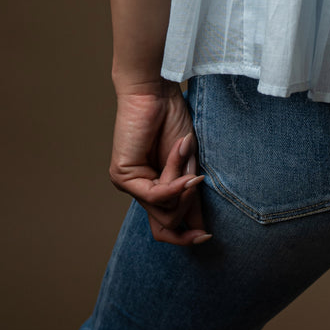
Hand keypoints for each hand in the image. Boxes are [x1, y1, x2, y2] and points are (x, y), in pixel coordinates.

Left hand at [109, 81, 210, 245]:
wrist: (157, 92)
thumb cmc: (173, 120)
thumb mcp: (190, 166)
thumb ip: (191, 195)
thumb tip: (200, 229)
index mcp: (154, 187)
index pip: (164, 226)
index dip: (184, 237)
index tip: (207, 236)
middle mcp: (138, 190)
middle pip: (165, 223)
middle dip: (188, 207)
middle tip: (197, 183)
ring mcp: (128, 184)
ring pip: (163, 210)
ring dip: (182, 187)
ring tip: (187, 160)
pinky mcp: (122, 175)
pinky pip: (155, 195)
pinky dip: (174, 185)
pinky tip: (187, 174)